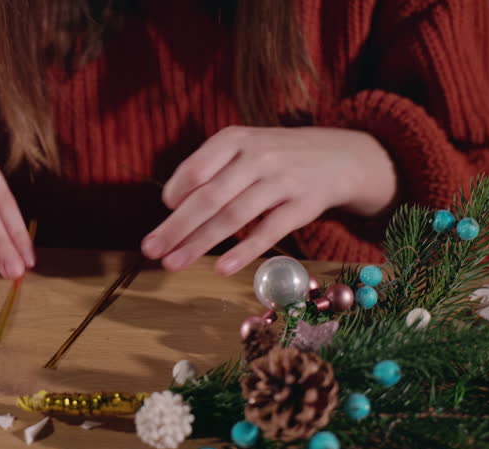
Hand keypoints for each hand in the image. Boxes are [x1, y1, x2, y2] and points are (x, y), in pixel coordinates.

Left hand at [141, 126, 396, 274]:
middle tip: (150, 250)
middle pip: (208, 197)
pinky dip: (243, 251)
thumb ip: (210, 170)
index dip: (175, 193)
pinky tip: (221, 269)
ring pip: (233, 216)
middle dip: (176, 227)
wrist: (338, 157)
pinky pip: (268, 231)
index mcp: (235, 139)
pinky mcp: (303, 205)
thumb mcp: (243, 149)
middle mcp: (257, 156)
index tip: (164, 214)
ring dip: (199, 243)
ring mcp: (282, 180)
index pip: (195, 168)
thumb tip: (173, 206)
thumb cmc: (275, 158)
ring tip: (173, 264)